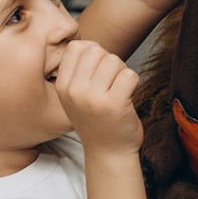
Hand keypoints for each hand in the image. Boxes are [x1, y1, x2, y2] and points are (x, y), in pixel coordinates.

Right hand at [54, 39, 142, 155]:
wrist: (108, 153)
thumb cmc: (96, 120)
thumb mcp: (75, 97)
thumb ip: (79, 71)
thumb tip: (91, 45)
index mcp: (63, 86)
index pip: (76, 47)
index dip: (92, 52)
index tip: (98, 70)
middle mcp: (74, 91)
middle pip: (96, 50)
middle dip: (109, 61)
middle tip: (111, 82)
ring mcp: (93, 98)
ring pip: (114, 60)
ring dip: (122, 72)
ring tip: (119, 90)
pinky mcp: (114, 105)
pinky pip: (129, 74)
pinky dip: (134, 83)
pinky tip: (128, 97)